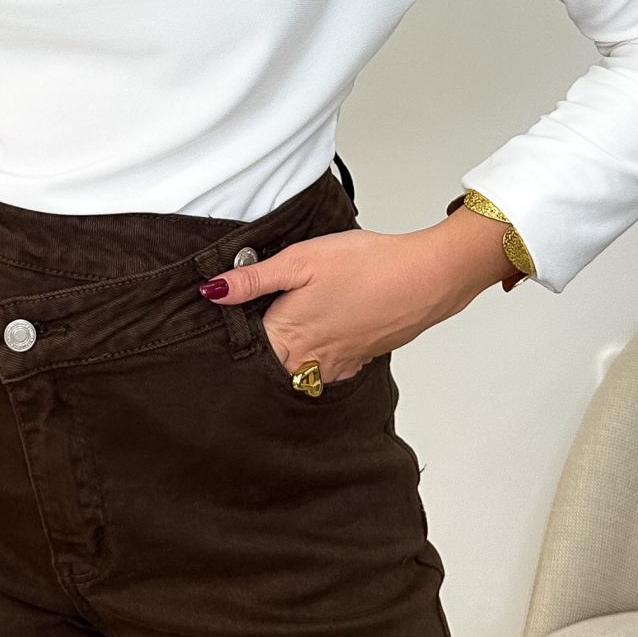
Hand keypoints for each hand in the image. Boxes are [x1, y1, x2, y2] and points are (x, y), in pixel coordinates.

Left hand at [198, 212, 511, 383]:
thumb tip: (212, 290)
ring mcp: (338, 364)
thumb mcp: (300, 260)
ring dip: (288, 364)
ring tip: (283, 339)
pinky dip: (318, 362)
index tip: (222, 330)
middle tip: (248, 337)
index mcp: (289, 336)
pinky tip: (320, 339)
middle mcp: (312, 359)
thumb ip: (254, 279)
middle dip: (257, 359)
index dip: (232, 343)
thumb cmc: (366, 265)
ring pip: (300, 376)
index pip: (246, 355)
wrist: (425, 278)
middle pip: (272, 372)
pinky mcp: (361, 360)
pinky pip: (328, 372)